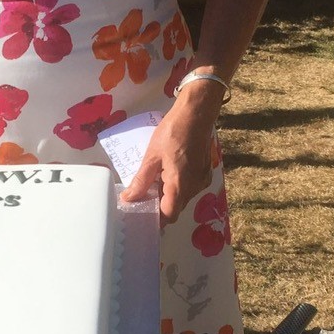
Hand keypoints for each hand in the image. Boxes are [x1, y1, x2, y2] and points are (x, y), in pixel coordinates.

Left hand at [120, 101, 215, 225]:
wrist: (197, 113)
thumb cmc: (172, 132)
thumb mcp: (152, 156)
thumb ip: (141, 181)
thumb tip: (129, 199)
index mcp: (181, 185)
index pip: (169, 215)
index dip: (155, 219)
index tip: (141, 216)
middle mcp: (195, 187)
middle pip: (176, 207)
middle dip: (159, 206)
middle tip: (141, 199)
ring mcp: (202, 180)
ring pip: (182, 197)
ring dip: (168, 195)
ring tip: (150, 185)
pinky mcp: (204, 172)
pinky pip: (189, 187)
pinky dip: (176, 186)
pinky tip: (165, 174)